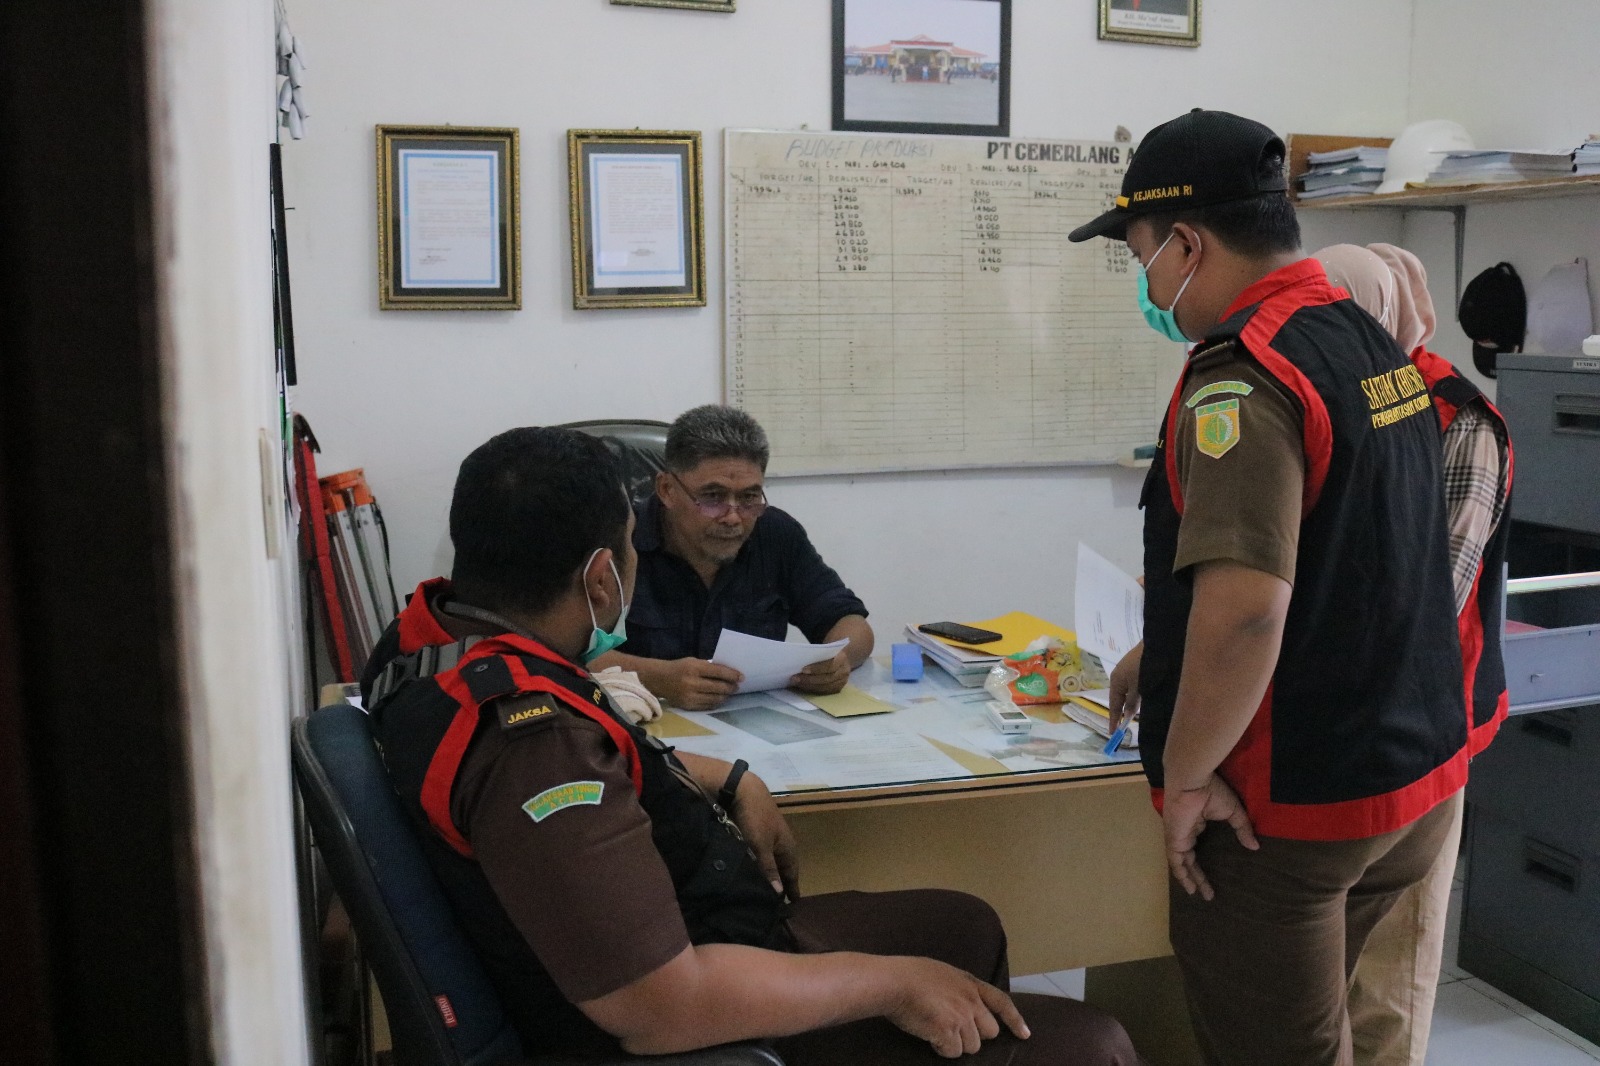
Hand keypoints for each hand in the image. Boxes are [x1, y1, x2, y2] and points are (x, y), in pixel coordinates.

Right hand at [658, 658, 742, 710]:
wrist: (658, 679)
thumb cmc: (679, 667)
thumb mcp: (693, 661)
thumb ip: (709, 667)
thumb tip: (729, 674)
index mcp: (694, 668)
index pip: (718, 672)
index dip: (732, 675)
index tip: (742, 677)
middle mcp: (692, 683)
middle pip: (719, 687)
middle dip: (731, 687)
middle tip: (737, 686)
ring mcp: (690, 696)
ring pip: (715, 698)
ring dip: (725, 696)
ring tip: (730, 692)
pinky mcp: (688, 706)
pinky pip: (707, 706)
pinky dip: (716, 702)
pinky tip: (720, 698)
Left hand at [728, 773, 800, 898]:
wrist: (743, 790)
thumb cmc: (755, 818)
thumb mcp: (761, 846)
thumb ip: (769, 869)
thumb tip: (779, 894)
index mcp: (788, 847)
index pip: (793, 874)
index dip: (792, 888)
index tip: (793, 905)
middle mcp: (781, 843)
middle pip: (784, 868)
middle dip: (782, 883)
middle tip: (777, 902)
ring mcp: (770, 836)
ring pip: (773, 860)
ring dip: (771, 873)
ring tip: (765, 889)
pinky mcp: (757, 831)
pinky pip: (763, 853)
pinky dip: (761, 863)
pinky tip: (754, 869)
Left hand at [788, 650, 849, 694]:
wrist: (840, 657)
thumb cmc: (828, 651)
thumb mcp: (825, 647)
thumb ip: (816, 652)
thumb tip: (798, 657)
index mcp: (842, 658)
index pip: (830, 665)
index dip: (816, 669)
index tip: (803, 670)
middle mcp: (844, 672)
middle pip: (826, 678)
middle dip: (809, 679)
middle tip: (794, 678)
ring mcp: (842, 682)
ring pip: (824, 687)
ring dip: (809, 686)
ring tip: (796, 683)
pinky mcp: (838, 688)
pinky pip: (824, 691)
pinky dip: (812, 689)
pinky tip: (802, 686)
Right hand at [883, 958, 1029, 1057]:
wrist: (894, 982)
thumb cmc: (910, 975)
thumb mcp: (943, 974)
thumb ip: (958, 989)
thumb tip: (960, 1006)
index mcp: (970, 983)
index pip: (1002, 1002)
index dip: (1015, 1020)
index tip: (1024, 1034)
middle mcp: (971, 1000)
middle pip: (989, 1032)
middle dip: (974, 1035)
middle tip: (953, 1030)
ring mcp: (961, 1016)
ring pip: (972, 1046)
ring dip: (956, 1044)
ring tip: (936, 1030)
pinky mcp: (948, 1031)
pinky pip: (953, 1052)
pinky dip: (942, 1049)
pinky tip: (929, 1037)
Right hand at [1107, 641, 1143, 732]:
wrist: (1157, 643)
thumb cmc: (1145, 665)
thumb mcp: (1138, 687)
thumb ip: (1132, 702)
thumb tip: (1127, 715)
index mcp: (1116, 681)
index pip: (1114, 705)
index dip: (1113, 720)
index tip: (1113, 733)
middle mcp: (1119, 676)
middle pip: (1120, 699)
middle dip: (1122, 712)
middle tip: (1124, 728)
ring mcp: (1128, 671)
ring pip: (1128, 693)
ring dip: (1131, 704)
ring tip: (1134, 717)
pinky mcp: (1137, 667)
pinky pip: (1134, 686)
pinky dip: (1136, 696)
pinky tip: (1143, 701)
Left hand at [1163, 772, 1258, 900]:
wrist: (1192, 781)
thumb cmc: (1211, 791)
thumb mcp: (1233, 811)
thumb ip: (1242, 829)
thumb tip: (1255, 846)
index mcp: (1195, 823)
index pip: (1196, 845)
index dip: (1202, 859)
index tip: (1212, 872)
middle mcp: (1184, 831)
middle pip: (1188, 858)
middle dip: (1196, 875)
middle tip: (1208, 892)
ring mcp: (1177, 836)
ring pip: (1181, 863)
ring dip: (1189, 879)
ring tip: (1198, 894)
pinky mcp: (1173, 839)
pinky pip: (1175, 861)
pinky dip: (1181, 874)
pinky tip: (1189, 887)